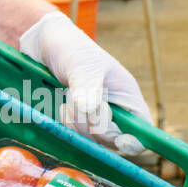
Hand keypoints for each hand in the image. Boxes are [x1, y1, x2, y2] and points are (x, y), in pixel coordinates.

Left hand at [19, 10, 156, 163]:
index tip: (118, 140)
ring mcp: (97, 116)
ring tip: (67, 100)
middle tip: (76, 103)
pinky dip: (68, 124)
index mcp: (127, 96)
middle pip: (114, 139)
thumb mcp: (81, 64)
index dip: (135, 141)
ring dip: (77, 124)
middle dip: (93, 126)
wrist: (45, 45)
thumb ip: (86, 87)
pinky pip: (77, 134)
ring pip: (93, 139)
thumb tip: (89, 110)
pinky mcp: (79, 119)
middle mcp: (116, 110)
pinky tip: (62, 106)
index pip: (142, 128)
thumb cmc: (71, 49)